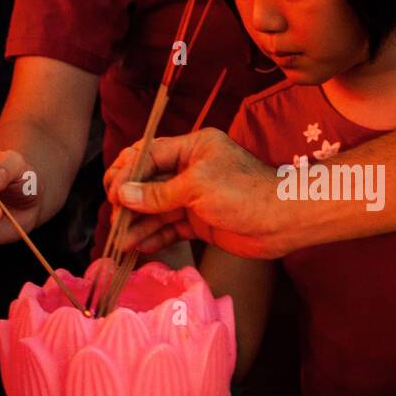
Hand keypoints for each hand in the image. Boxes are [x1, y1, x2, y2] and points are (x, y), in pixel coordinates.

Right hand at [104, 128, 287, 258]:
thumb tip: (122, 194)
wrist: (283, 221)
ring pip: (158, 209)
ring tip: (121, 241)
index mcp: (192, 147)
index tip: (112, 194)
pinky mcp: (201, 222)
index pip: (149, 154)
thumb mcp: (197, 186)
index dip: (127, 173)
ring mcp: (196, 197)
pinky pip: (170, 228)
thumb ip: (158, 192)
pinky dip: (154, 237)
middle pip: (149, 183)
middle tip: (114, 221)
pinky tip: (138, 247)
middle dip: (129, 201)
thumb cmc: (244, 193)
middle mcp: (192, 169)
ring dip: (138, 224)